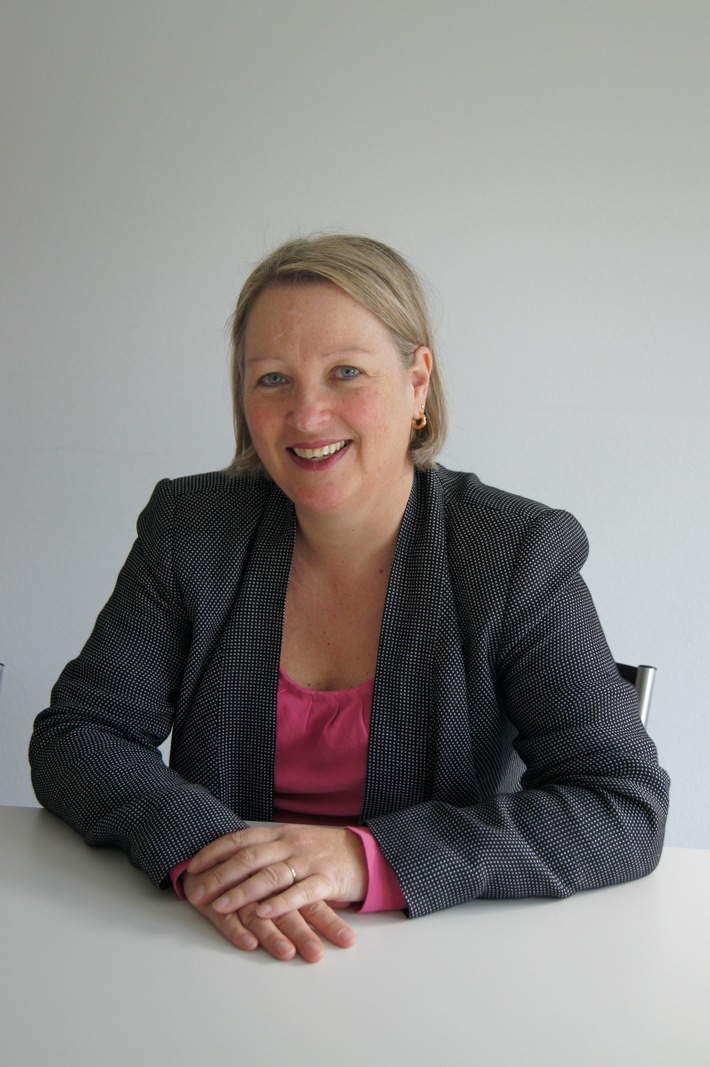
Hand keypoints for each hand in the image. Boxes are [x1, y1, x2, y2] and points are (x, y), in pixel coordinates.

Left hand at [184, 823, 367, 961]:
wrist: (367, 853)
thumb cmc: (325, 851)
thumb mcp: (294, 842)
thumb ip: (268, 849)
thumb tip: (232, 859)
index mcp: (280, 833)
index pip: (241, 838)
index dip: (214, 852)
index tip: (193, 866)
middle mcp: (291, 844)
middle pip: (249, 857)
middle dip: (219, 875)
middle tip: (197, 893)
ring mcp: (308, 861)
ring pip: (269, 875)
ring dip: (241, 891)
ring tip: (220, 906)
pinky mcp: (326, 880)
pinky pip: (300, 892)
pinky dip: (279, 904)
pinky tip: (262, 913)